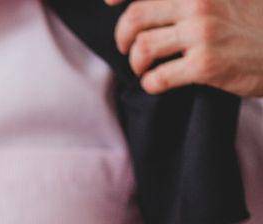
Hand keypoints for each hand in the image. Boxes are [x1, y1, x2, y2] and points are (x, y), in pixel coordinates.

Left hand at [109, 0, 262, 96]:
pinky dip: (150, 84)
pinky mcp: (205, 65)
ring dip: (136, 62)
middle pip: (136, 17)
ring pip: (142, 47)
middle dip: (122, 35)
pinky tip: (156, 83)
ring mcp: (202, 34)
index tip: (107, 3)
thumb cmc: (257, 22)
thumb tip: (154, 6)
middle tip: (125, 46)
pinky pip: (158, 78)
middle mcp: (200, 3)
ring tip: (144, 67)